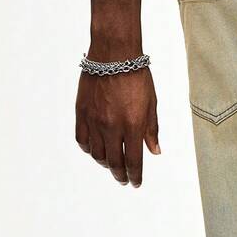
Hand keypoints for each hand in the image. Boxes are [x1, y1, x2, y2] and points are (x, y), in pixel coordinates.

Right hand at [75, 67, 159, 186]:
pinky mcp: (82, 113)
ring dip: (105, 163)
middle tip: (124, 179)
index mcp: (133, 126)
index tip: (135, 183)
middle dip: (120, 174)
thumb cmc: (137, 76)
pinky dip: (89, 150)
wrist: (114, 54)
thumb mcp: (152, 104)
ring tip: (111, 165)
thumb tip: (155, 152)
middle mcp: (113, 127)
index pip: (134, 161)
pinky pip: (83, 140)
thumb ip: (151, 130)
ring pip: (97, 154)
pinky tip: (95, 151)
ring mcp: (95, 121)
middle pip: (114, 162)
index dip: (135, 176)